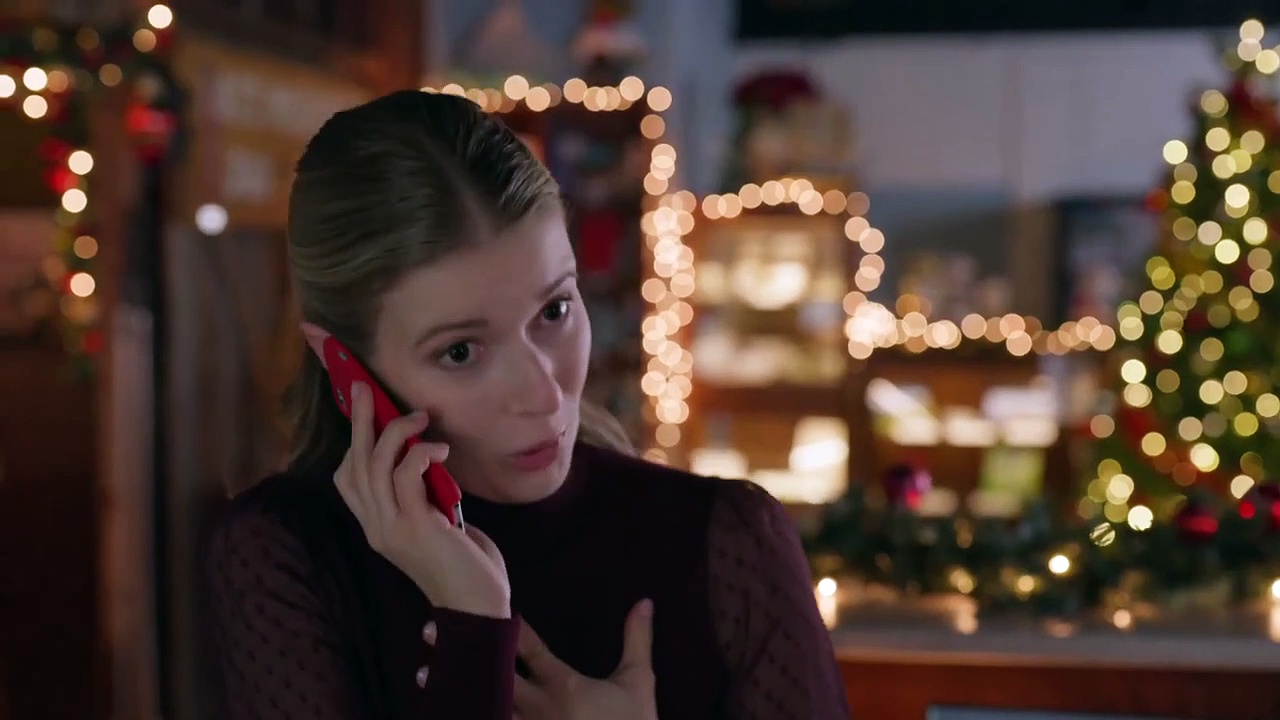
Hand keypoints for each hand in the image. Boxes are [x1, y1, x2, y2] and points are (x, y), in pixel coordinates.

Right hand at [335, 381, 510, 617]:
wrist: (478, 606)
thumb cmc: (467, 565)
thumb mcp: (439, 524)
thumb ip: (427, 496)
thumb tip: (432, 463)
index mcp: (378, 526)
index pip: (347, 479)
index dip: (353, 443)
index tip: (368, 412)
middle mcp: (376, 526)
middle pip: (354, 464)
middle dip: (358, 422)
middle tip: (364, 388)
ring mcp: (391, 527)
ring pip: (374, 465)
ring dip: (395, 432)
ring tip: (420, 416)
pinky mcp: (414, 526)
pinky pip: (405, 476)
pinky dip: (420, 453)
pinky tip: (439, 449)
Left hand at [423, 599, 657, 719]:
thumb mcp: (639, 681)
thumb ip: (637, 639)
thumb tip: (645, 600)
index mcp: (563, 685)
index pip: (528, 648)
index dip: (505, 625)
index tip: (481, 603)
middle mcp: (538, 708)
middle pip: (493, 673)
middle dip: (464, 651)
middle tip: (432, 630)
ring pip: (485, 706)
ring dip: (456, 689)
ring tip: (424, 675)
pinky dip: (472, 715)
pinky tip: (447, 710)